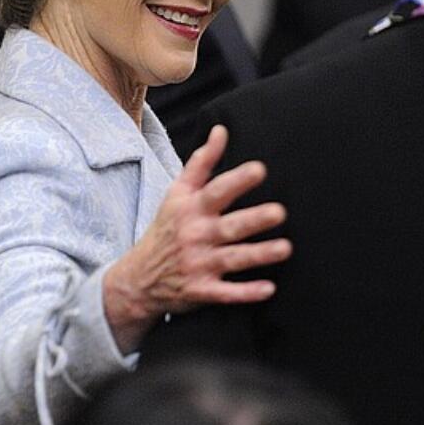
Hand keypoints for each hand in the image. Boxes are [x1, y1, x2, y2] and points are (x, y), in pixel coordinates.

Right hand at [104, 125, 289, 350]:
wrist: (137, 279)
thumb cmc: (167, 228)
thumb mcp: (177, 193)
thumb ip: (201, 162)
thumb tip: (221, 130)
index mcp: (191, 209)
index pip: (216, 191)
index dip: (237, 180)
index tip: (260, 169)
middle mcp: (195, 236)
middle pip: (229, 226)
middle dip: (254, 219)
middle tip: (280, 212)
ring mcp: (198, 265)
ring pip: (233, 259)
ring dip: (259, 255)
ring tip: (285, 248)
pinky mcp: (201, 291)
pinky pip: (226, 294)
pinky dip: (245, 293)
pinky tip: (268, 289)